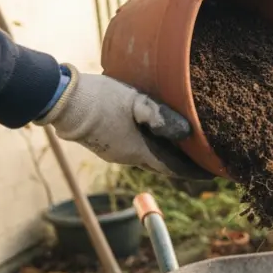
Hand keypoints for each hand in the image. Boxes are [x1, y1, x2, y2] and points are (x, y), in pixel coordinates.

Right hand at [36, 69, 211, 178]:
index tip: (213, 173)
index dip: (195, 171)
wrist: (59, 99)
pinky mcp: (103, 142)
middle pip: (163, 164)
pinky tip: (154, 132)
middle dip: (184, 162)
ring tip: (184, 145)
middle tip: (203, 158)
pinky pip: (134, 147)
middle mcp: (127, 157)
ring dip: (167, 152)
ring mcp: (113, 151)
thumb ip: (163, 116)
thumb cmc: (99, 99)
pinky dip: (151, 144)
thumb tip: (188, 133)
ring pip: (148, 156)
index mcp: (139, 152)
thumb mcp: (136, 101)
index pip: (174, 168)